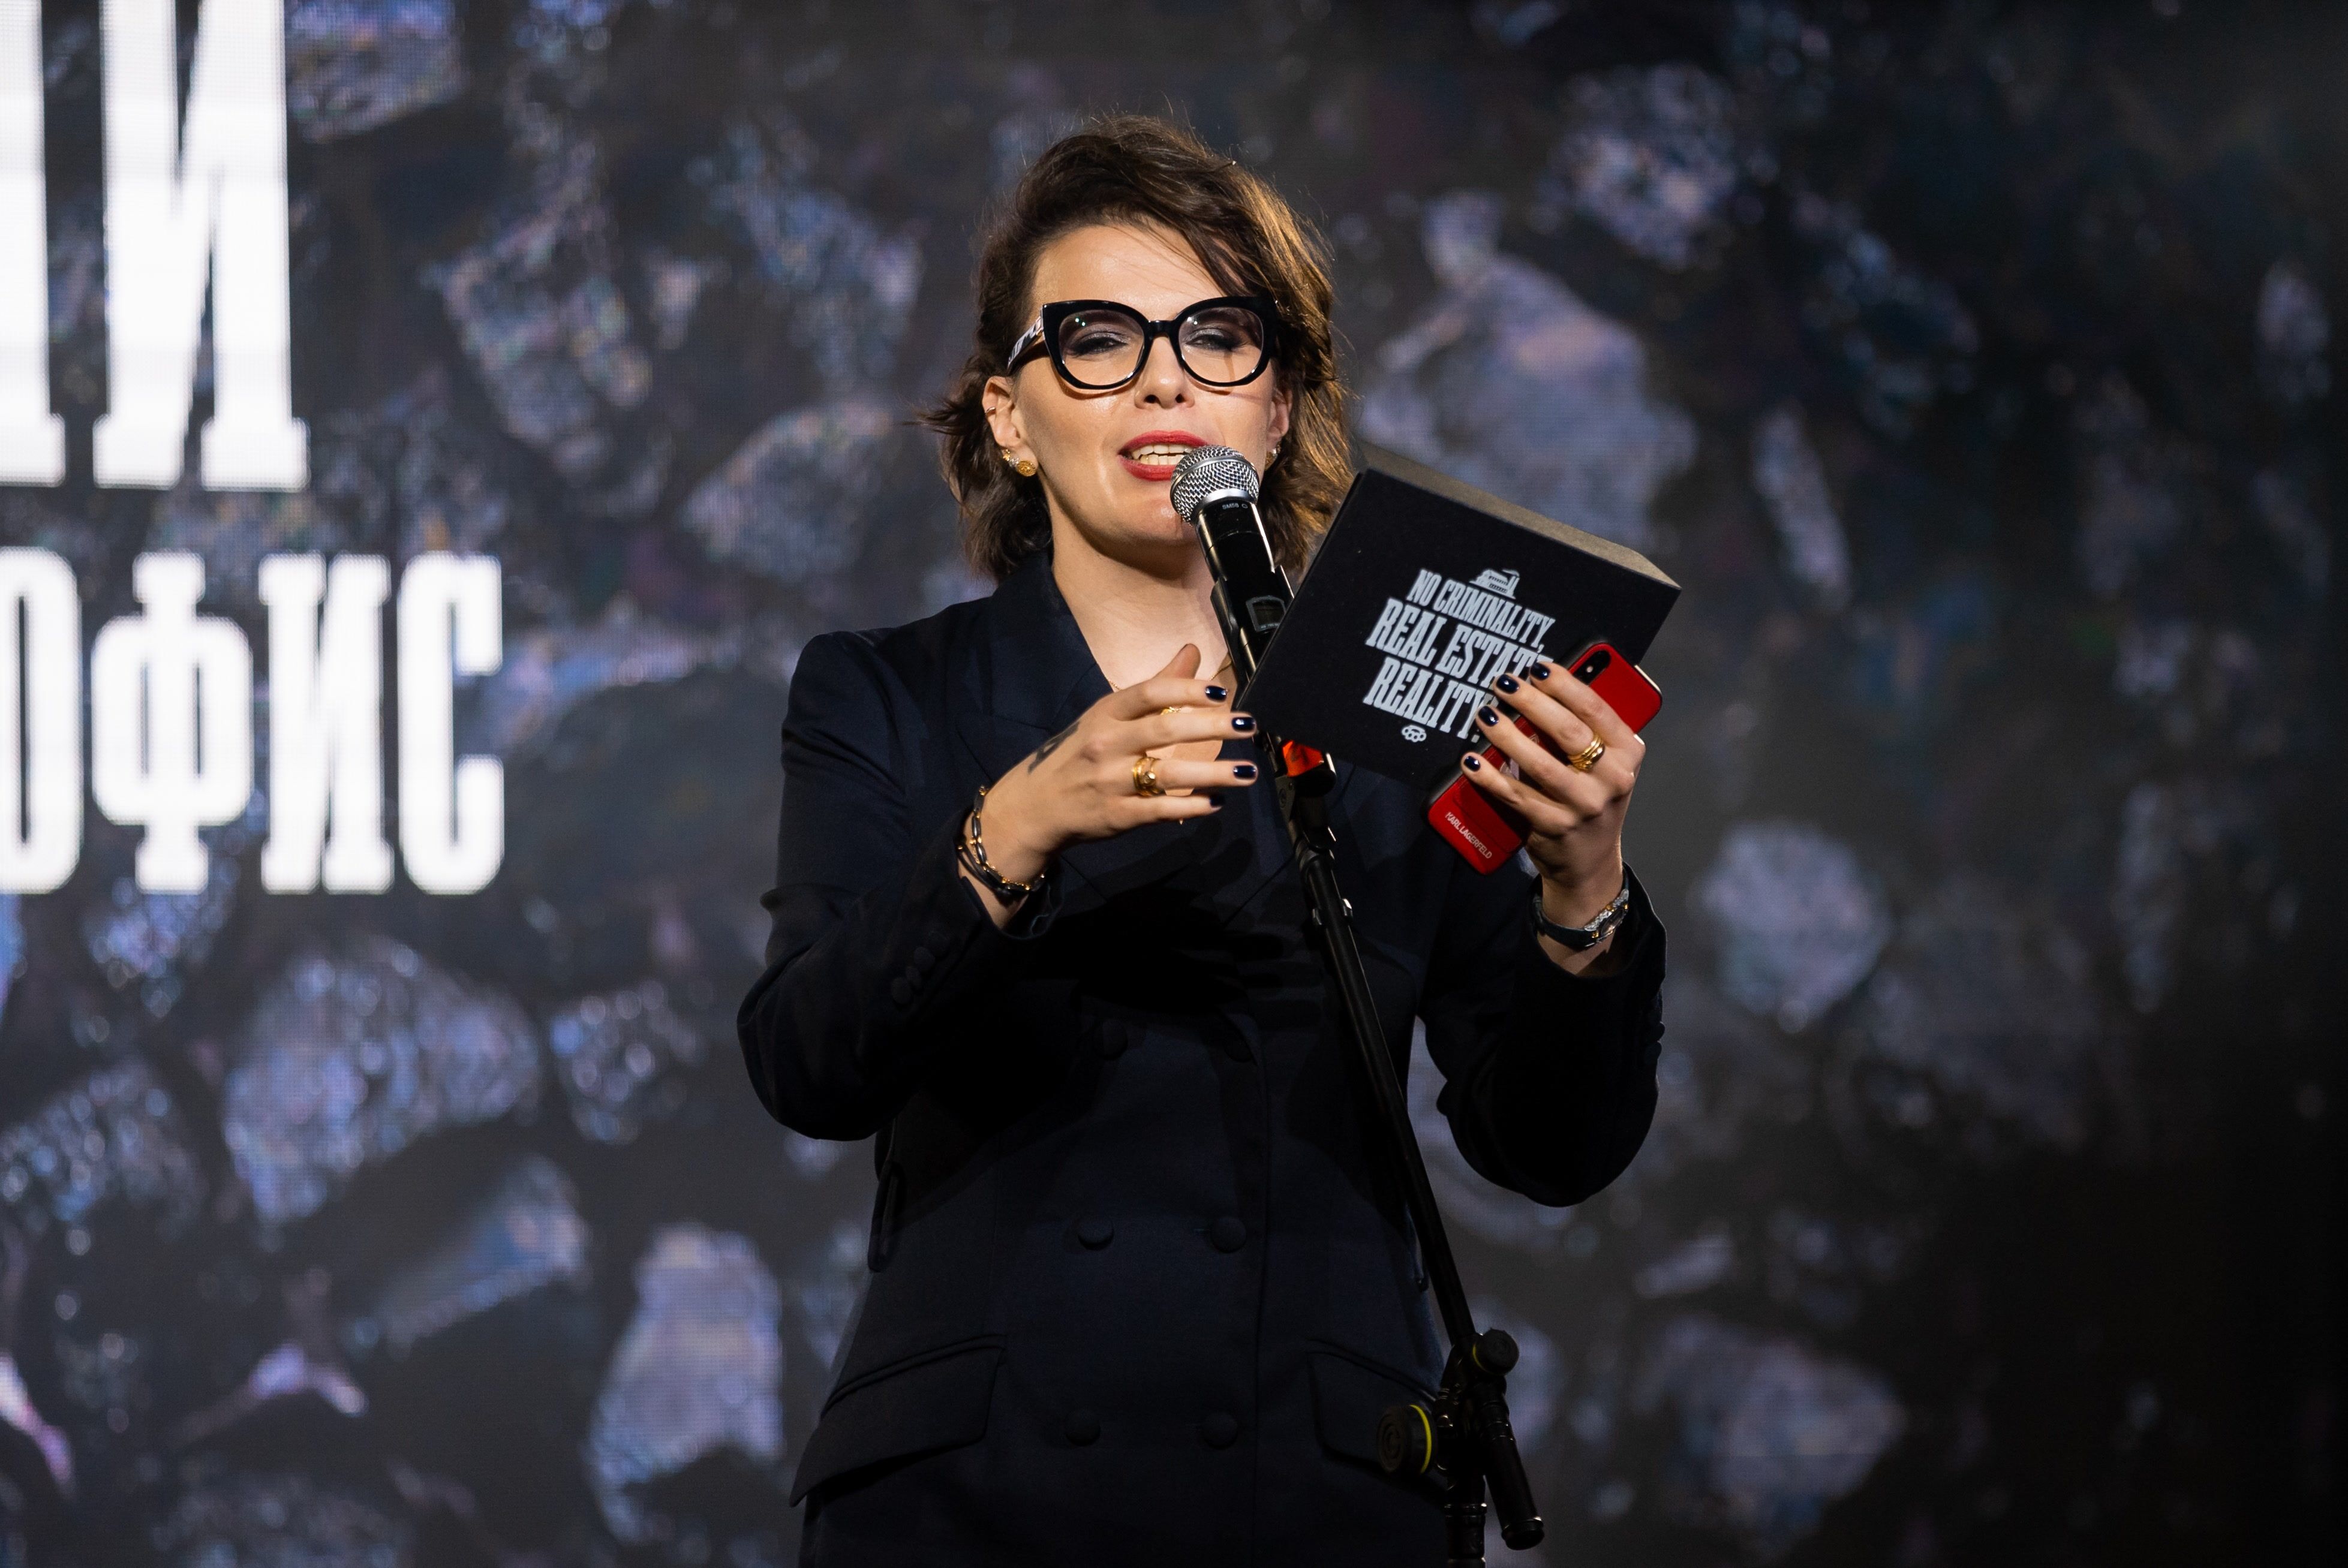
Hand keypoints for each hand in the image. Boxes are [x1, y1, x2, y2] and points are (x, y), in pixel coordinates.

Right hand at [961, 644, 1259, 919]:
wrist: (1034, 805)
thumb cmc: (1080, 753)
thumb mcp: (1108, 715)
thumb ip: (1155, 687)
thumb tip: (1192, 651)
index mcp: (1106, 713)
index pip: (1150, 693)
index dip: (1187, 689)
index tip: (1222, 691)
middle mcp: (1108, 744)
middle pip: (1165, 730)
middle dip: (1211, 727)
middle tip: (1249, 725)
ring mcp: (1111, 782)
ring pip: (1168, 774)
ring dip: (1213, 773)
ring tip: (1248, 771)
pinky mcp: (1116, 816)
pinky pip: (1159, 810)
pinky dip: (1190, 807)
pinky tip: (1216, 803)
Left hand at [1456, 661, 1644, 962]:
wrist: (1590, 862)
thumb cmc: (1591, 799)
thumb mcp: (1603, 764)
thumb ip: (1583, 731)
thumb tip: (1538, 687)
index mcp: (1628, 752)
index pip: (1596, 708)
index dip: (1564, 684)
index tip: (1536, 668)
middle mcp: (1613, 778)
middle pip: (1568, 731)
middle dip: (1531, 702)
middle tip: (1503, 684)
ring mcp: (1585, 805)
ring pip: (1540, 763)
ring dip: (1507, 735)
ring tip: (1485, 715)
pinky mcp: (1556, 827)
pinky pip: (1516, 796)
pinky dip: (1490, 777)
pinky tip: (1471, 761)